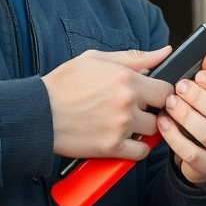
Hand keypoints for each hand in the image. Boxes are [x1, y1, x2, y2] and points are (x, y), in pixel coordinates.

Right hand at [42, 46, 173, 160]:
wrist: (39, 113)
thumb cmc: (64, 84)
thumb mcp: (98, 59)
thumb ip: (135, 57)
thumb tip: (164, 52)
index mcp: (126, 78)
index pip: (166, 89)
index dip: (163, 91)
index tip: (154, 95)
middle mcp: (127, 103)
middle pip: (163, 111)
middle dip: (156, 110)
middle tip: (141, 109)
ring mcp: (120, 127)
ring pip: (153, 131)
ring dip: (145, 128)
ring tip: (128, 123)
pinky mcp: (111, 147)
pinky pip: (140, 152)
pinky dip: (137, 148)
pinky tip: (125, 139)